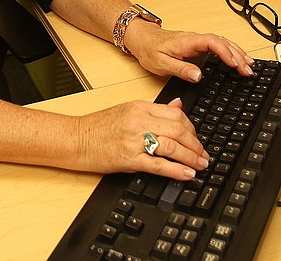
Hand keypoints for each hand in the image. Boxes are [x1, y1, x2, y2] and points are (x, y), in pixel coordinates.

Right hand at [77, 98, 207, 179]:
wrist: (76, 138)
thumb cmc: (99, 126)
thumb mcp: (128, 110)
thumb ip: (155, 109)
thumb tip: (179, 106)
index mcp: (140, 107)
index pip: (175, 114)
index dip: (192, 128)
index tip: (197, 139)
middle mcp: (139, 121)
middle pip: (178, 130)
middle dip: (195, 144)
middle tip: (204, 155)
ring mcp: (134, 140)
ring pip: (171, 146)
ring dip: (190, 157)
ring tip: (200, 166)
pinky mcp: (128, 158)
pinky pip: (158, 164)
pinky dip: (176, 170)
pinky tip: (187, 175)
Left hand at [123, 23, 253, 83]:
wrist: (142, 39)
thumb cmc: (150, 50)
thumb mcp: (161, 63)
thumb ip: (180, 69)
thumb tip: (198, 75)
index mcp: (188, 41)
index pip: (212, 42)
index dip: (225, 52)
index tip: (235, 64)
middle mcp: (195, 39)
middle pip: (222, 42)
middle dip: (238, 55)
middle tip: (248, 70)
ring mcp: (198, 41)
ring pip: (223, 42)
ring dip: (237, 52)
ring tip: (250, 65)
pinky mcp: (198, 45)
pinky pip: (219, 45)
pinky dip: (231, 51)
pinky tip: (238, 59)